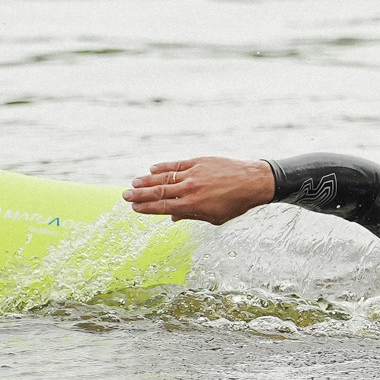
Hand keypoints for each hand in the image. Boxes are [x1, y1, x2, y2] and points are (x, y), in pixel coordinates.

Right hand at [123, 156, 274, 223]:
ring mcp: (194, 173)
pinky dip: (163, 167)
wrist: (254, 182)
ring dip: (147, 180)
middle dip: (140, 195)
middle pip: (158, 192)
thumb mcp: (214, 217)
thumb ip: (191, 216)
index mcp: (193, 205)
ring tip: (134, 183)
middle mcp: (190, 189)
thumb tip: (172, 218)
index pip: (163, 207)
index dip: (146, 208)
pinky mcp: (199, 161)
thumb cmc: (236, 203)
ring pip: (164, 176)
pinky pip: (176, 164)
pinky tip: (152, 169)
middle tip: (125, 196)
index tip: (134, 208)